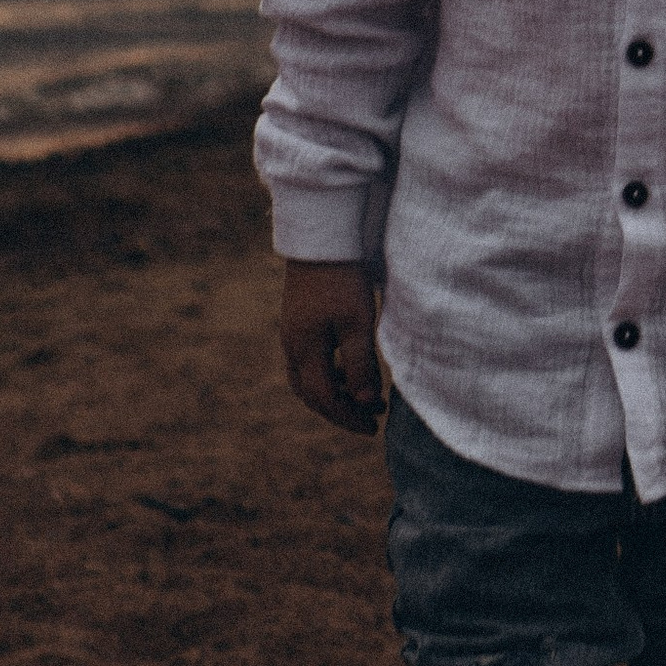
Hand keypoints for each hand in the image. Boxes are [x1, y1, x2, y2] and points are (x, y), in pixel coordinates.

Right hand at [280, 260, 384, 432]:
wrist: (322, 237)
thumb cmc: (343, 280)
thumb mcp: (358, 323)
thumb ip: (361, 365)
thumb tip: (365, 404)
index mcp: (304, 350)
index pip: (324, 399)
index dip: (348, 418)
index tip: (373, 428)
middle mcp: (292, 345)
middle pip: (311, 394)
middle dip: (341, 411)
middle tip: (371, 420)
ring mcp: (292, 333)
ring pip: (307, 379)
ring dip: (334, 394)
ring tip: (365, 397)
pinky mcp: (298, 321)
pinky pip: (307, 362)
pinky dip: (328, 375)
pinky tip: (350, 370)